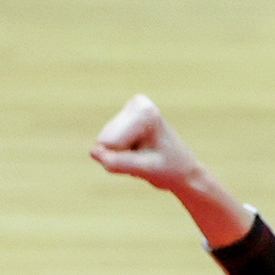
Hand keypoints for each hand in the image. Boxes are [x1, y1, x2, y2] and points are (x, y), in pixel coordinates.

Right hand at [88, 93, 251, 247]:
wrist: (182, 169)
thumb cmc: (169, 169)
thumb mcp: (145, 169)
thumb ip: (118, 162)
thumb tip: (93, 152)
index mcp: (145, 112)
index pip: (112, 143)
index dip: (128, 157)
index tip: (151, 156)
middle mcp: (136, 104)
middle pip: (106, 141)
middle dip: (123, 155)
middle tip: (146, 157)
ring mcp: (127, 111)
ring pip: (103, 144)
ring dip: (122, 155)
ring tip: (144, 154)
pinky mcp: (120, 121)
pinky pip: (104, 146)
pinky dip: (120, 154)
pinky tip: (138, 151)